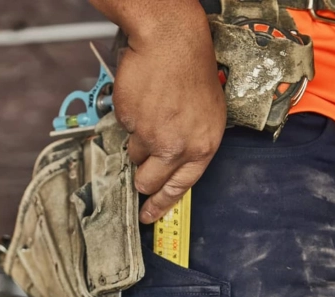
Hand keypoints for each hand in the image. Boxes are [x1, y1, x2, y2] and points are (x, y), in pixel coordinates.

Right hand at [112, 12, 226, 223]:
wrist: (173, 42)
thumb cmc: (194, 72)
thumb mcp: (209, 116)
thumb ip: (193, 146)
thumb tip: (176, 168)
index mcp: (202, 148)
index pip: (180, 188)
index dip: (161, 204)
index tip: (149, 215)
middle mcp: (178, 147)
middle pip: (149, 181)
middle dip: (143, 177)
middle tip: (141, 169)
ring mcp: (152, 136)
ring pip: (134, 154)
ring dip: (139, 140)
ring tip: (152, 114)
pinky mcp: (130, 121)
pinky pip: (125, 129)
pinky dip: (131, 117)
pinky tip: (144, 100)